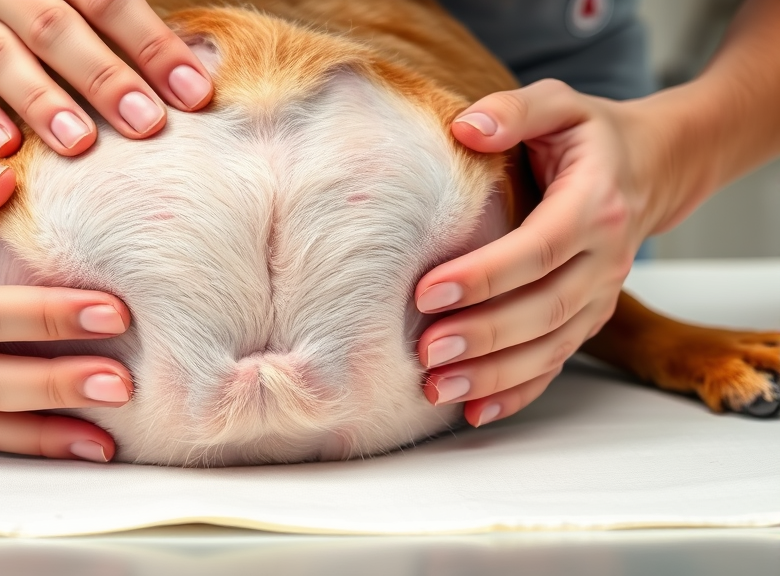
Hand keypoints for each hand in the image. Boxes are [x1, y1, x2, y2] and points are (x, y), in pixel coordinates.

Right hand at [0, 0, 213, 155]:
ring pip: (3, 59)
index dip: (153, 47)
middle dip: (104, 79)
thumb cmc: (67, 4)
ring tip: (80, 144)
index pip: (108, 1)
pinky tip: (7, 147)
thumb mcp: (93, 0)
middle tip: (145, 124)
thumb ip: (137, 22)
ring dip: (43, 103)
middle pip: (55, 29)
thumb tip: (199, 75)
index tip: (195, 93)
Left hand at [414, 79, 671, 426]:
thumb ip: (514, 111)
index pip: (538, 248)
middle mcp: (604, 260)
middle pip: (543, 309)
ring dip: (493, 374)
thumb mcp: (558, 104)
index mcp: (594, 206)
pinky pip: (555, 363)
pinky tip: (474, 411)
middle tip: (425, 350)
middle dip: (482, 335)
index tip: (428, 291)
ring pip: (549, 347)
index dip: (485, 275)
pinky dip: (517, 393)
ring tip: (435, 388)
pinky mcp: (588, 319)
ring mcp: (599, 296)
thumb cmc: (592, 136)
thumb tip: (466, 127)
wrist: (654, 168)